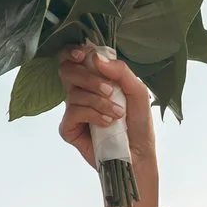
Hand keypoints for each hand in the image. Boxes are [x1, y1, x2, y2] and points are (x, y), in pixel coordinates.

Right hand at [56, 46, 158, 171]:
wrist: (139, 154)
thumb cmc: (138, 123)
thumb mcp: (137, 91)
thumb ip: (120, 71)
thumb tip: (96, 58)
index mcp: (94, 80)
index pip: (73, 59)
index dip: (73, 52)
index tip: (84, 55)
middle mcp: (81, 93)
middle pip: (67, 71)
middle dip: (89, 78)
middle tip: (109, 90)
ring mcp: (73, 111)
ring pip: (73, 94)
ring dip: (99, 102)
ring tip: (118, 114)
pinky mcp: (69, 129)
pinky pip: (73, 113)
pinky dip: (92, 114)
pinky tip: (107, 123)